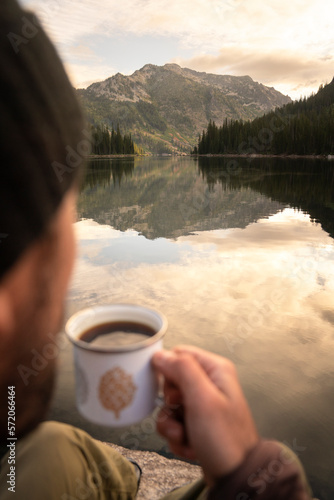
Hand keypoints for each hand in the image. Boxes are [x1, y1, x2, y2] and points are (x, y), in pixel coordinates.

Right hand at [152, 345, 258, 485]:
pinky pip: (174, 422)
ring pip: (170, 405)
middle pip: (172, 381)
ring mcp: (203, 404)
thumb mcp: (202, 399)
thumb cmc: (225, 439)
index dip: (168, 372)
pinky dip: (177, 437)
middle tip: (182, 414)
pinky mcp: (197, 422)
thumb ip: (182, 370)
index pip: (179, 354)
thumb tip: (160, 354)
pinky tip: (189, 446)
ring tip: (185, 436)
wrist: (235, 477)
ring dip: (171, 424)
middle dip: (170, 404)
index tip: (173, 392)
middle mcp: (210, 383)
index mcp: (215, 369)